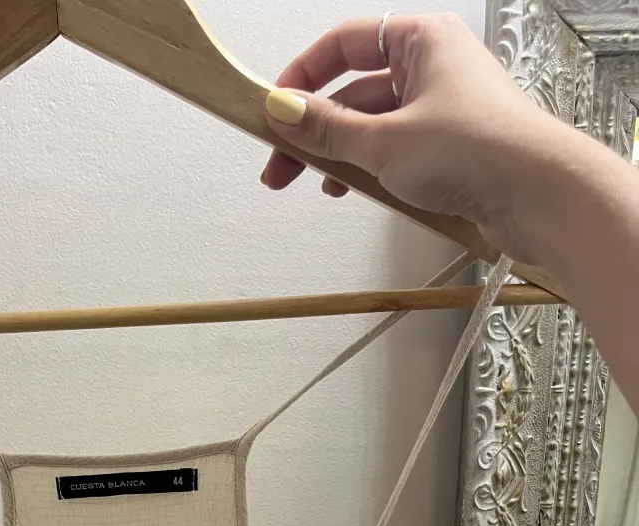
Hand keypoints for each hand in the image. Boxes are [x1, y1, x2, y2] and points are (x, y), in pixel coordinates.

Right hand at [260, 13, 576, 262]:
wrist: (540, 196)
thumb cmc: (480, 151)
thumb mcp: (384, 141)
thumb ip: (327, 129)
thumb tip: (283, 111)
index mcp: (421, 41)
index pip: (344, 44)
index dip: (302, 76)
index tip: (273, 109)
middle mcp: (432, 68)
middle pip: (353, 90)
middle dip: (314, 128)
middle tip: (280, 164)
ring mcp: (441, 110)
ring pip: (372, 125)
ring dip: (339, 154)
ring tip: (315, 184)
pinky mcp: (448, 149)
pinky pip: (393, 152)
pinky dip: (368, 170)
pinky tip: (352, 192)